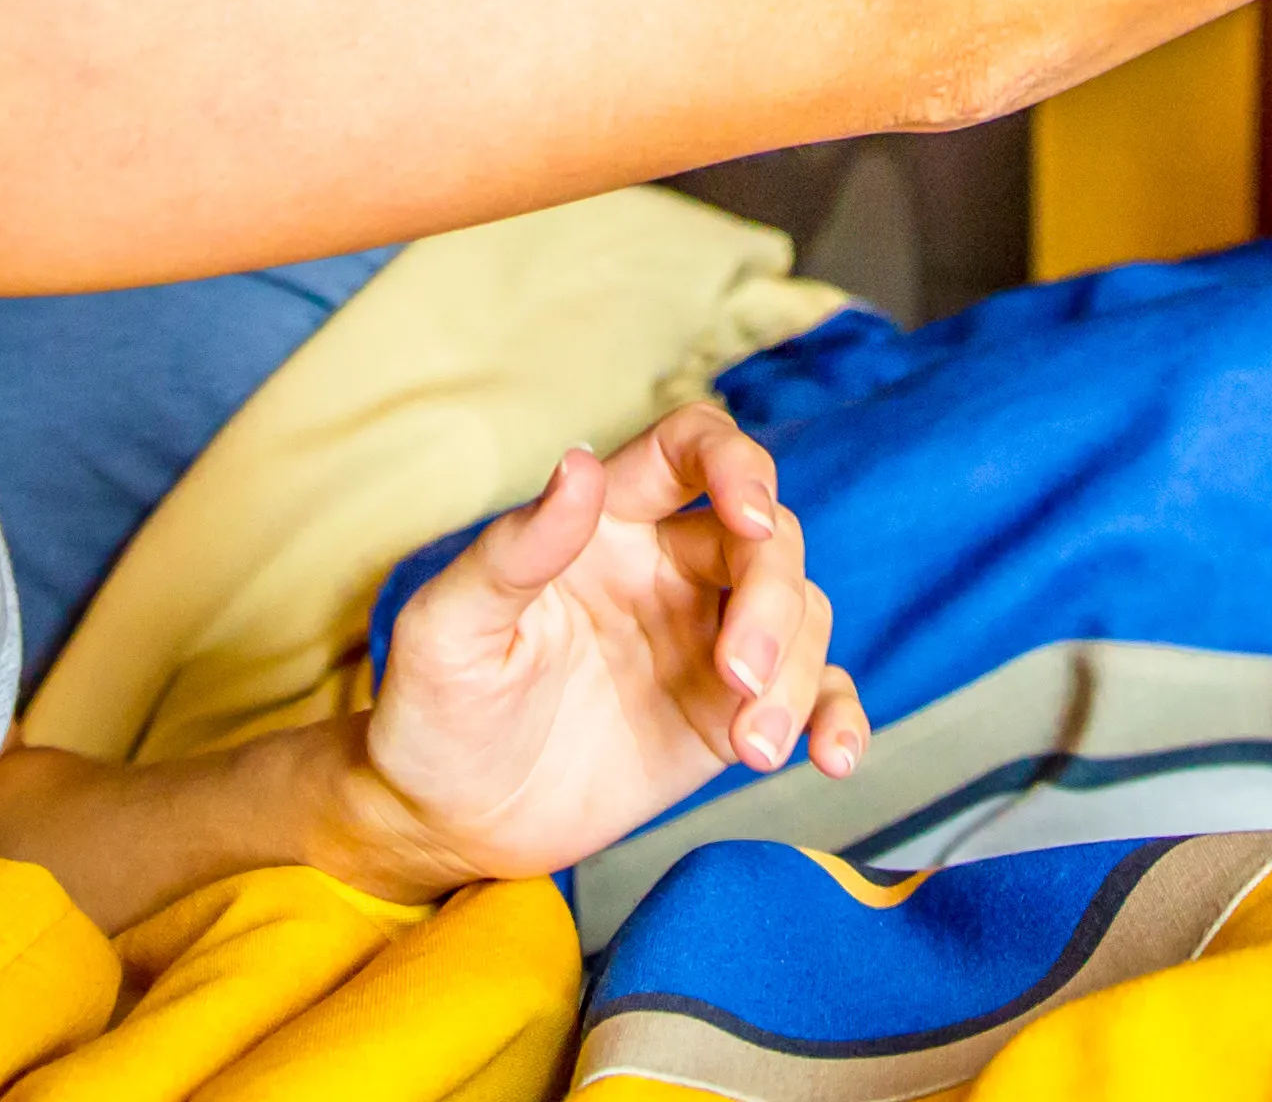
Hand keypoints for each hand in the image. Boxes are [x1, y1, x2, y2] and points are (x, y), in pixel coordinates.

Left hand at [335, 406, 862, 894]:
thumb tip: (577, 464)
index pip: (693, 451)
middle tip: (740, 678)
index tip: (750, 518)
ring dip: (799, 675)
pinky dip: (838, 717)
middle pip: (767, 540)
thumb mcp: (450, 627)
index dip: (737, 465)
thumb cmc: (433, 708)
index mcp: (604, 522)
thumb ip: (516, 550)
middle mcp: (667, 566)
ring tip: (754, 748)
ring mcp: (706, 639)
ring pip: (801, 616)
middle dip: (773, 602)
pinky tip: (833, 757)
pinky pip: (813, 695)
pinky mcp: (726, 714)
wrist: (446, 822)